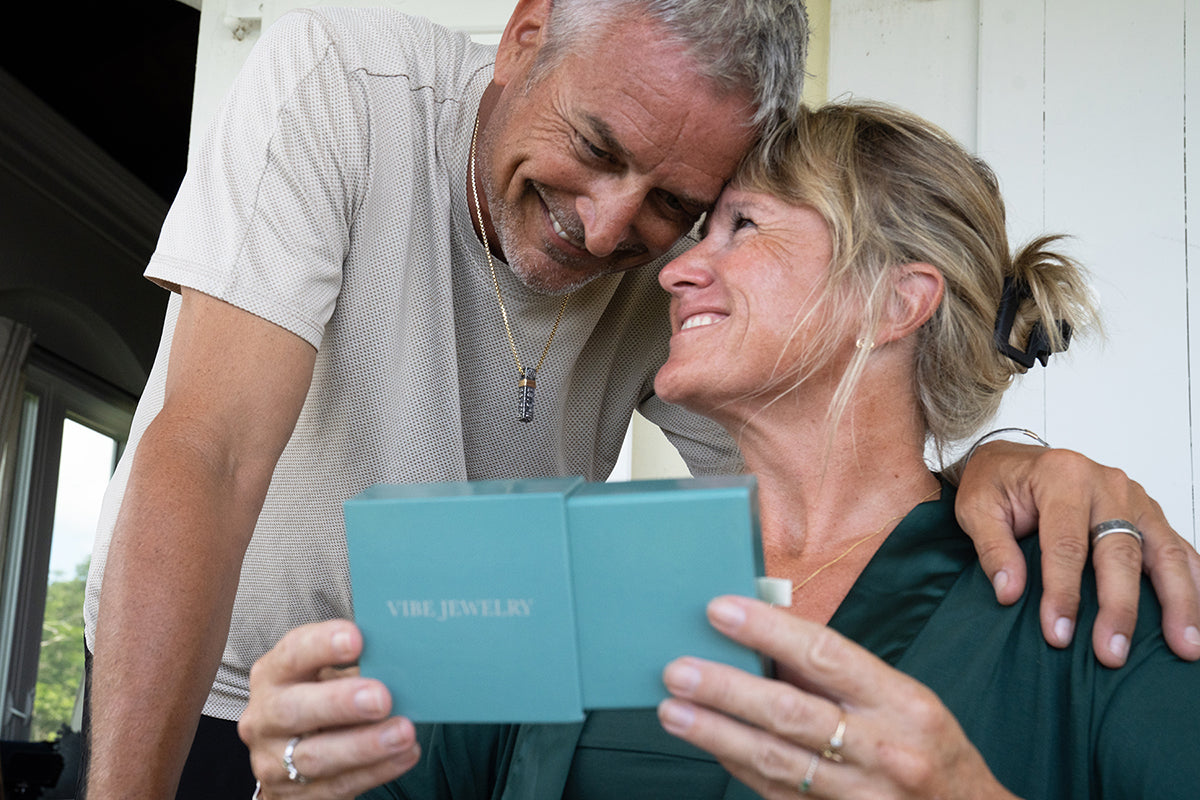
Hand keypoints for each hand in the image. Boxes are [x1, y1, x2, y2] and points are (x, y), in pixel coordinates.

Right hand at [238, 620, 420, 798]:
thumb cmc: (316, 702)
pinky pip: (338, 784)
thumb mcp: (325, 679)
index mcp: (273, 675)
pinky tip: (404, 754)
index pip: (292, 654)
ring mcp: (273, 761)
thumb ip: (355, 668)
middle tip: (381, 698)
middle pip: (295, 709)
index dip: (322, 645)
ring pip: (317, 755)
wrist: (284, 761)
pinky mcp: (292, 795)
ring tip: (404, 732)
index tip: (356, 638)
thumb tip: (401, 659)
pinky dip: (376, 770)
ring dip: (365, 745)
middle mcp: (265, 717)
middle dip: (341, 703)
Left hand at [659, 597, 1018, 799]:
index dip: (767, 630)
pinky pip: (778, 795)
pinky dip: (739, 768)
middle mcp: (884, 750)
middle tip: (680, 671)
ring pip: (776, 761)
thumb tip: (769, 640)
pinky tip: (710, 745)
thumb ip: (839, 674)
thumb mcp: (904, 700)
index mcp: (902, 703)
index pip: (825, 655)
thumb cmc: (930, 750)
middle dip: (727, 690)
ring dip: (717, 734)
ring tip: (674, 710)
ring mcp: (862, 797)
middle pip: (791, 713)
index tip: (720, 610)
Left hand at [955, 441, 1199, 665]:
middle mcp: (1106, 484)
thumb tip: (1010, 592)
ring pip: (1165, 551)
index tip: (1058, 633)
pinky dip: (1194, 582)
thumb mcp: (975, 509)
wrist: (1011, 460)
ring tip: (1186, 646)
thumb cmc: (995, 484)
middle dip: (1119, 607)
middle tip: (1112, 652)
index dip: (1064, 592)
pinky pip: (1178, 549)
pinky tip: (1198, 616)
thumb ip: (992, 549)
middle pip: (1121, 551)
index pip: (1067, 544)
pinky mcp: (1147, 514)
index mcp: (1062, 477)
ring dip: (1179, 601)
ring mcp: (1133, 498)